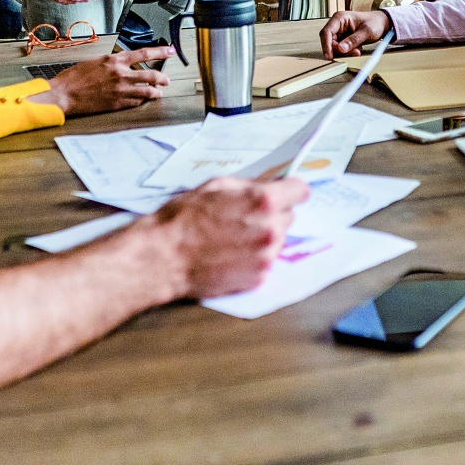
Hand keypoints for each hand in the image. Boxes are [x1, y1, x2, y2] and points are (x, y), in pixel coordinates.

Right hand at [36, 47, 174, 115]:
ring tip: (158, 92)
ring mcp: (120, 90)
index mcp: (114, 60)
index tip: (170, 51)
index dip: (160, 52)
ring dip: (156, 92)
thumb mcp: (95, 62)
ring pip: (147, 91)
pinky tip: (141, 100)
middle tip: (166, 79)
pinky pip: (136, 102)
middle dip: (162, 78)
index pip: (143, 53)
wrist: (65, 94)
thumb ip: (112, 62)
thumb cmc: (75, 77)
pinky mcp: (117, 104)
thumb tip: (123, 64)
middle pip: (151, 75)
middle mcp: (121, 74)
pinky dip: (141, 100)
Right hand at [149, 176, 308, 298]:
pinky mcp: (259, 278)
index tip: (284, 193)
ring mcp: (266, 257)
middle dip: (273, 214)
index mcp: (263, 202)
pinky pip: (267, 261)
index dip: (290, 190)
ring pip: (279, 240)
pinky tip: (231, 254)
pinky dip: (255, 258)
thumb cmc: (183, 219)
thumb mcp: (216, 185)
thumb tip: (269, 185)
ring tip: (234, 237)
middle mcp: (271, 230)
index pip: (300, 191)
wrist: (164, 257)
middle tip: (246, 216)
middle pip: (289, 216)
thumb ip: (249, 186)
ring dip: (264, 237)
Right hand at [320, 9, 390, 58]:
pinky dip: (347, 52)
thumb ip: (353, 40)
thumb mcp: (366, 31)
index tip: (329, 56)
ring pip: (334, 46)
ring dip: (345, 52)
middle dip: (339, 50)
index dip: (326, 45)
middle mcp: (337, 24)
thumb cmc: (374, 22)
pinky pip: (340, 48)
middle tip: (354, 53)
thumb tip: (341, 48)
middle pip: (329, 41)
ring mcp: (339, 32)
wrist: (381, 23)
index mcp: (339, 18)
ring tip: (357, 50)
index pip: (326, 32)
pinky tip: (357, 49)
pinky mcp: (342, 38)